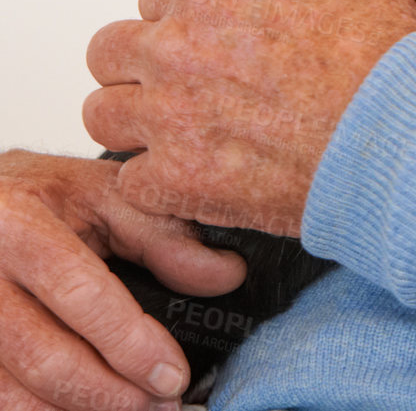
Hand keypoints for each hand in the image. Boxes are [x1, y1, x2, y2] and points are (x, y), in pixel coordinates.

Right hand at [0, 148, 244, 410]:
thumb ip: (163, 235)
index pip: (80, 292)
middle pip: (43, 357)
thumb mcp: (102, 194)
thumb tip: (227, 275)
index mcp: (19, 222)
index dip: (130, 342)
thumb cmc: (40, 197)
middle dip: (109, 394)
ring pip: (13, 394)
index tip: (172, 375)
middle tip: (161, 404)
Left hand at [83, 0, 415, 239]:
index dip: (186, 15)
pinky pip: (131, 177)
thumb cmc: (383, 56)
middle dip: (141, 62)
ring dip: (137, 118)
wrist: (399, 138)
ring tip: (180, 129)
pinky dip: (159, 178)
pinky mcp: (174, 181)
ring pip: (102, 112)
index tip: (211, 36)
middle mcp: (176, 47)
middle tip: (183, 80)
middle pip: (109, 51)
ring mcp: (168, 117)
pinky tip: (199, 173)